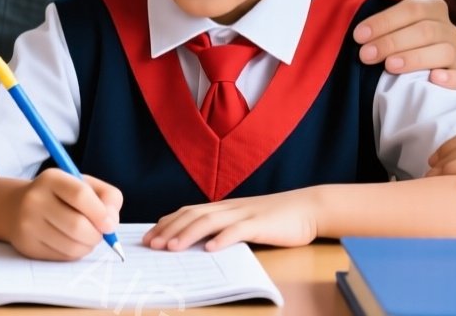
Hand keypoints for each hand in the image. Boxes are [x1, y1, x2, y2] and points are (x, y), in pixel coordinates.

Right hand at [9, 169, 121, 260]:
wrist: (15, 207)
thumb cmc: (59, 195)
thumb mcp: (82, 184)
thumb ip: (107, 197)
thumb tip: (111, 222)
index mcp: (52, 179)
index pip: (80, 195)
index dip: (101, 213)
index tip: (110, 224)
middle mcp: (35, 200)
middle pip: (77, 225)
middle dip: (97, 235)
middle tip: (100, 234)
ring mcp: (28, 224)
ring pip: (71, 246)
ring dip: (88, 246)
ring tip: (87, 238)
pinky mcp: (28, 245)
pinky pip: (62, 257)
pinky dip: (75, 253)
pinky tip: (72, 242)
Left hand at [144, 189, 319, 251]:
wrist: (307, 208)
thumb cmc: (275, 219)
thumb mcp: (243, 221)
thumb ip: (222, 227)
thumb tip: (197, 243)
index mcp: (223, 208)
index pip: (188, 211)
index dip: (166, 223)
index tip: (148, 237)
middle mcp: (229, 208)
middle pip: (193, 215)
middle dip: (169, 230)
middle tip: (151, 245)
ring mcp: (244, 214)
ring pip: (210, 221)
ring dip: (188, 234)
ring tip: (172, 248)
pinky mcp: (260, 224)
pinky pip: (238, 230)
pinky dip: (223, 239)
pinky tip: (211, 249)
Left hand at [355, 0, 455, 88]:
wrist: (405, 61)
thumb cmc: (395, 28)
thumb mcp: (392, 2)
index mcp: (434, 6)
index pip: (413, 8)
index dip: (385, 21)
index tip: (359, 35)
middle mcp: (449, 29)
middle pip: (425, 31)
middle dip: (392, 42)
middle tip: (366, 55)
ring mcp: (455, 54)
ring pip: (443, 53)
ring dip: (414, 59)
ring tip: (389, 66)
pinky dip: (448, 79)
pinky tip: (432, 79)